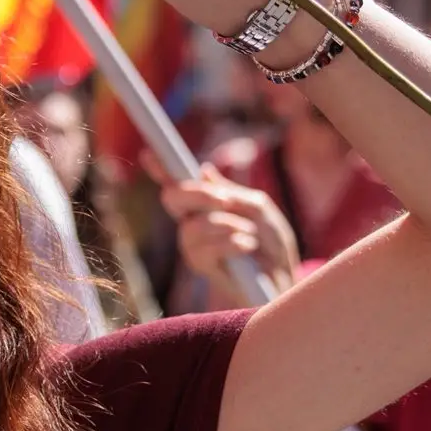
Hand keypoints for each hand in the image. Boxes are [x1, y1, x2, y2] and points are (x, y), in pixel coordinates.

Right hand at [145, 157, 299, 302]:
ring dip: (228, 226)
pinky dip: (233, 243)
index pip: (177, 183)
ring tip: (249, 235)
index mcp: (205, 203)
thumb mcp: (258, 208)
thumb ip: (232, 192)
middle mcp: (192, 221)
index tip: (148, 154)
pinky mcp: (200, 266)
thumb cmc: (270, 242)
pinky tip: (247, 248)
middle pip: (172, 199)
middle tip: (224, 201)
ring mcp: (193, 244)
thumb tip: (203, 171)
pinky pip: (206, 248)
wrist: (282, 276)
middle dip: (198, 195)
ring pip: (193, 226)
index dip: (161, 168)